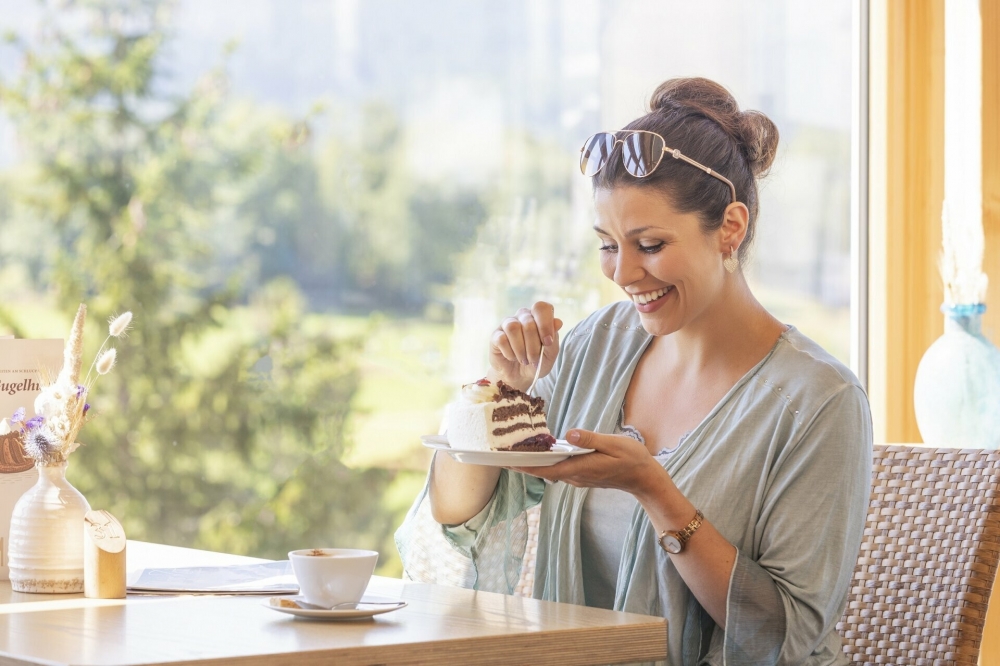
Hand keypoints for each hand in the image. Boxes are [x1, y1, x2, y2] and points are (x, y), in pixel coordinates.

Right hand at [488, 301, 562, 391]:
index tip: (548, 342)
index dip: (545, 324)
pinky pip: (502, 339)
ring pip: (513, 328)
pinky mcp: (495, 335)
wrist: (520, 377)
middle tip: (534, 359)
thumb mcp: (550, 354)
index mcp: (538, 317)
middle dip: (533, 346)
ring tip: (524, 360)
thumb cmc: (537, 362)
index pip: (541, 308)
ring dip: (520, 349)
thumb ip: (554, 338)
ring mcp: (507, 324)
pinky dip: (509, 353)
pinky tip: (512, 357)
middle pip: (528, 323)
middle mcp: (522, 316)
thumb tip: (558, 322)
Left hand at [508, 429, 669, 495]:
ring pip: (548, 470)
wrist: (645, 479)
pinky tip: (537, 451)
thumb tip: (569, 434)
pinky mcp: (580, 474)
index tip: (506, 461)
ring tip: (511, 451)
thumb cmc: (632, 459)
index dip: (524, 465)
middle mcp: (574, 476)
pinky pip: (557, 469)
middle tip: (498, 454)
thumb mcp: (614, 444)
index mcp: (580, 468)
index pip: (546, 468)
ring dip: (530, 462)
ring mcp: (577, 477)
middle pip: (542, 470)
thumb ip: (591, 439)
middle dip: (520, 463)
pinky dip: (544, 461)